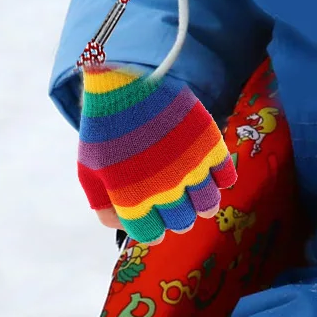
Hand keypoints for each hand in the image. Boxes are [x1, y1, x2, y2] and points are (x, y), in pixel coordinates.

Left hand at [77, 68, 235, 244]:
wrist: (128, 82)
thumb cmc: (105, 127)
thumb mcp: (89, 169)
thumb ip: (103, 204)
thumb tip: (121, 225)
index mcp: (132, 198)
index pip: (151, 234)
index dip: (152, 228)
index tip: (153, 219)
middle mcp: (165, 189)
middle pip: (182, 223)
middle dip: (177, 217)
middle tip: (173, 202)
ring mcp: (191, 169)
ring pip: (208, 206)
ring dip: (202, 204)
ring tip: (193, 191)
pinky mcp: (210, 148)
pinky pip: (226, 178)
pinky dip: (221, 181)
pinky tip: (209, 173)